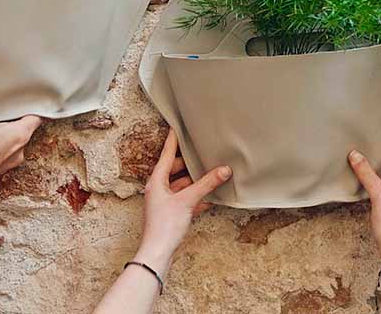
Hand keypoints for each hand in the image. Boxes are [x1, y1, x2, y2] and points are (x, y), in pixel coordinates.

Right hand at [0, 65, 41, 225]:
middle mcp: (18, 150)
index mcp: (19, 135)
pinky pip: (2, 152)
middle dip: (17, 117)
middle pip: (26, 129)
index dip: (37, 107)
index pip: (37, 117)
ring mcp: (8, 162)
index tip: (36, 98)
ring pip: (14, 142)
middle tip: (11, 104)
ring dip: (6, 131)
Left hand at [135, 130, 230, 275]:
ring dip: (195, 181)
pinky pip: (185, 199)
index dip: (174, 140)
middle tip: (203, 152)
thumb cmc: (165, 227)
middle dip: (190, 163)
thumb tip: (224, 170)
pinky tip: (210, 196)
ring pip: (181, 185)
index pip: (167, 154)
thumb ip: (207, 184)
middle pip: (176, 169)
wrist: (157, 254)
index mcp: (156, 181)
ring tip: (211, 173)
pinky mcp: (171, 214)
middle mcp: (158, 189)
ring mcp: (164, 202)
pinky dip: (197, 196)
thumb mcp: (188, 201)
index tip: (177, 127)